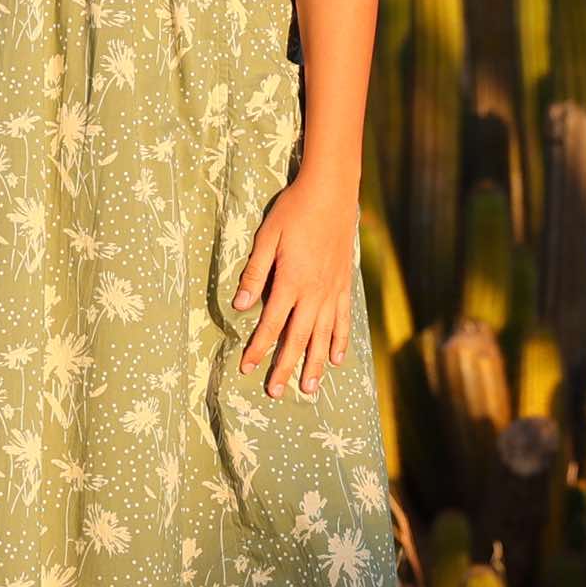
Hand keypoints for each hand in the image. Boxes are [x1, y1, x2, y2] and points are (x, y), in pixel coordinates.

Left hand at [231, 178, 358, 398]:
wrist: (331, 193)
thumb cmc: (294, 212)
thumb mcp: (267, 238)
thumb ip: (254, 274)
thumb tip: (240, 307)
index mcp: (291, 282)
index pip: (271, 325)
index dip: (258, 349)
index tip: (247, 369)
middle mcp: (314, 293)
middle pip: (298, 338)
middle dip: (285, 367)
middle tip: (276, 393)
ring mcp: (333, 290)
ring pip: (324, 336)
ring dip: (316, 364)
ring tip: (309, 388)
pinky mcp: (345, 284)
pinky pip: (343, 320)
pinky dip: (340, 341)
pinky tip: (338, 359)